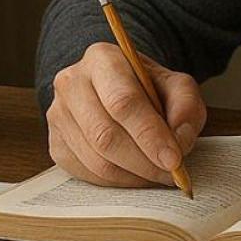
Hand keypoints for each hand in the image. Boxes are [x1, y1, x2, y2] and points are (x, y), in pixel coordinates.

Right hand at [46, 42, 207, 187]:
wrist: (119, 90)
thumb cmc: (149, 88)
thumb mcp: (177, 86)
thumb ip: (185, 107)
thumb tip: (179, 142)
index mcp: (102, 59)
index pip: (122, 101)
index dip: (149, 134)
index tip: (174, 159)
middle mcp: (71, 83)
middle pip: (104, 134)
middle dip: (143, 162)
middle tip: (170, 174)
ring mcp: (58, 115)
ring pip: (95, 159)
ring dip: (133, 176)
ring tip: (158, 174)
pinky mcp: (56, 144)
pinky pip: (86, 174)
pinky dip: (117, 182)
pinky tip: (136, 174)